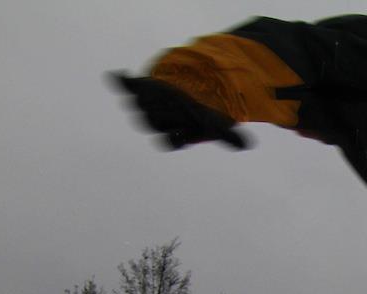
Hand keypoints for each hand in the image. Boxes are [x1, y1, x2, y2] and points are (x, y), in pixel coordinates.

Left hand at [111, 71, 248, 149]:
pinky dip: (120, 81)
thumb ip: (228, 136)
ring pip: (140, 106)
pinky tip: (119, 74)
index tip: (183, 131)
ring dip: (147, 100)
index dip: (174, 137)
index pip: (169, 141)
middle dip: (164, 114)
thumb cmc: (202, 111)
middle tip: (177, 103)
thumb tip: (247, 146)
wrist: (190, 91)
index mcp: (173, 134)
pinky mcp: (139, 87)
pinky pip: (125, 86)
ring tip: (160, 91)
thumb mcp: (216, 124)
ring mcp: (145, 104)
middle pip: (154, 122)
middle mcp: (156, 122)